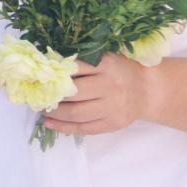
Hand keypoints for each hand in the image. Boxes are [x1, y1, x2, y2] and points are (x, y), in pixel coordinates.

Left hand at [41, 52, 159, 136]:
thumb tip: (47, 64)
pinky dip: (63, 127)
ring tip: (42, 109)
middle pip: (74, 94)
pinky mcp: (113, 123)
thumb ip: (83, 60)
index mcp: (107, 65)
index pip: (74, 69)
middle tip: (38, 94)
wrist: (148, 89)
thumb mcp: (105, 57)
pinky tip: (49, 123)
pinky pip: (84, 128)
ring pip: (77, 113)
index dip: (54, 74)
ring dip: (55, 113)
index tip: (38, 76)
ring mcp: (113, 107)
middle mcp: (111, 86)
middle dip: (52, 95)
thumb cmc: (120, 70)